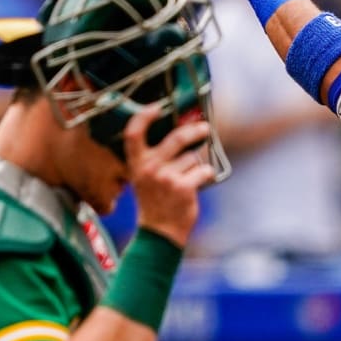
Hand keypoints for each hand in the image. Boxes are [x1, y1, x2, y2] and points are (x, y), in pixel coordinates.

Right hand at [124, 105, 214, 247]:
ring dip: (195, 166)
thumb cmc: (156, 202)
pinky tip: (198, 184)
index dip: (143, 116)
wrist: (160, 232)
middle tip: (204, 128)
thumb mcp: (145, 178)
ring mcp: (166, 177)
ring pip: (193, 157)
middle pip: (176, 138)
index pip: (133, 133)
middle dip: (194, 131)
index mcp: (136, 164)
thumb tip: (184, 133)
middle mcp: (149, 168)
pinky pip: (204, 170)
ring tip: (187, 181)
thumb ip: (157, 158)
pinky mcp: (183, 187)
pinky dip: (206, 175)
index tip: (156, 107)